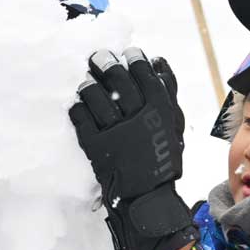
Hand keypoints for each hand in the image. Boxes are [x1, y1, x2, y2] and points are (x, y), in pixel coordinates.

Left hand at [69, 49, 197, 249]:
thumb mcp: (174, 125)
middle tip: (97, 56)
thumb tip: (156, 61)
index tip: (126, 52)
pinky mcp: (96, 146)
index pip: (144, 74)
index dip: (133, 59)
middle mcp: (138, 118)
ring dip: (88, 84)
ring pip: (96, 98)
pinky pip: (82, 120)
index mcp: (160, 111)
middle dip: (105, 63)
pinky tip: (76, 103)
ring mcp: (115, 133)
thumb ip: (168, 92)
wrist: (147, 197)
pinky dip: (77, 108)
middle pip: (118, 81)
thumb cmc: (162, 158)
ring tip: (85, 81)